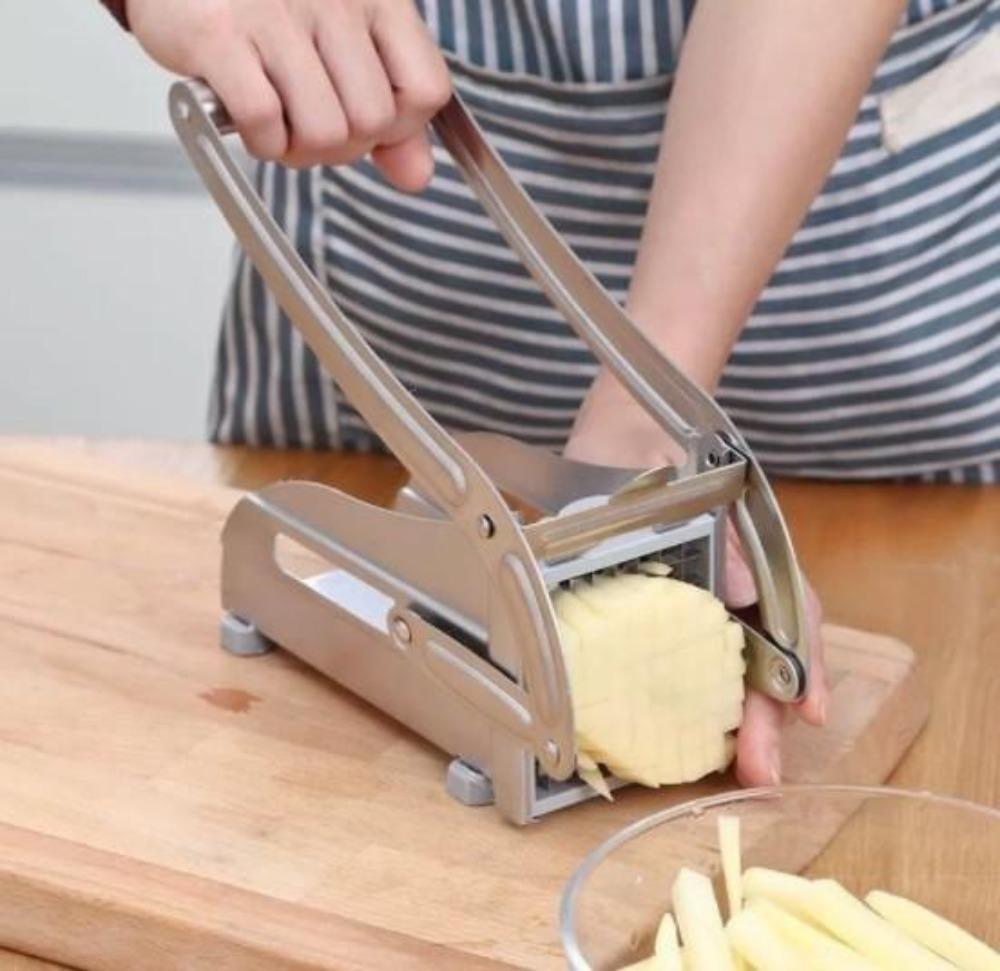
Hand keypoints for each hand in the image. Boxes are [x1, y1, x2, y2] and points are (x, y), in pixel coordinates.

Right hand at [128, 0, 450, 189]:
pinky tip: (245, 116)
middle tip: (307, 123)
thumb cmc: (264, 6)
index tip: (367, 121)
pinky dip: (259, 141)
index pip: (427, 91)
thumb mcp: (342, 46)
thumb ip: (390, 111)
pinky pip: (265, 124)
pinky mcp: (220, 34)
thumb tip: (417, 176)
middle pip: (372, 122)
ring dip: (297, 149)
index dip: (400, 127)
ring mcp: (276, 14)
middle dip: (341, 146)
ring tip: (276, 118)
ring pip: (324, 132)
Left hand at [565, 372, 828, 786]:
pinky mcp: (642, 612)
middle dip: (765, 718)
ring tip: (740, 770)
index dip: (803, 670)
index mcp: (751, 563)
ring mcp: (689, 604)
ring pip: (720, 667)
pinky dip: (676, 693)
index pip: (792, 620)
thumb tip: (742, 592)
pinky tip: (676, 731)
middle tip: (762, 773)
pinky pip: (667, 658)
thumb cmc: (662, 459)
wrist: (617, 436)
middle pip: (761, 658)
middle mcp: (729, 590)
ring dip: (732, 719)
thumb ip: (718, 537)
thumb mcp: (694, 490)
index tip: (807, 713)